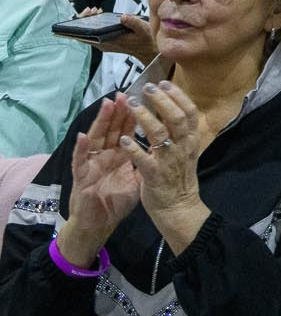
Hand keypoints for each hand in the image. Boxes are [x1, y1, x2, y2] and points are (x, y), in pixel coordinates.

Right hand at [63, 98, 142, 252]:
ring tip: (107, 104)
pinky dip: (81, 148)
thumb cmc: (116, 201)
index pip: (129, 130)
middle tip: (127, 92)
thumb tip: (164, 146)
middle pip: (113, 129)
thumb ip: (146, 161)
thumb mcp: (137, 179)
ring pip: (97, 138)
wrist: (99, 223)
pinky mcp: (82, 177)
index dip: (135, 114)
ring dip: (102, 121)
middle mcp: (106, 155)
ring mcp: (93, 164)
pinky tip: (83, 136)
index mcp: (120, 155)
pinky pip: (81, 161)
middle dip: (120, 111)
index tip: (144, 98)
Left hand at [78, 6, 155, 60]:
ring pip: (89, 33)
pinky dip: (95, 24)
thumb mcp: (142, 29)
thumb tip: (123, 17)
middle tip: (92, 10)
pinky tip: (100, 16)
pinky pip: (95, 33)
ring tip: (96, 11)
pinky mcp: (107, 41)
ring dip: (90, 21)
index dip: (83, 23)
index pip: (86, 35)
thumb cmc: (145, 41)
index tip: (88, 14)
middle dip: (86, 19)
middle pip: (84, 33)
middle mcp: (103, 44)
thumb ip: (133, 22)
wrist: (149, 50)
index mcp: (108, 42)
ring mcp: (104, 43)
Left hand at [123, 82, 210, 227]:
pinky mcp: (155, 176)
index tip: (164, 83)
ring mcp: (169, 161)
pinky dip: (134, 148)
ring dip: (146, 117)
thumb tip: (173, 107)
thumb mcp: (187, 151)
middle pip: (176, 118)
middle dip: (162, 101)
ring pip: (160, 134)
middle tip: (147, 88)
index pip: (189, 112)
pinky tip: (124, 139)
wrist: (178, 207)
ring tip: (133, 105)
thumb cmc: (178, 176)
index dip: (178, 96)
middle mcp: (183, 148)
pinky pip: (144, 159)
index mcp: (191, 140)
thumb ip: (181, 132)